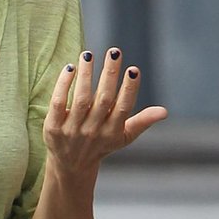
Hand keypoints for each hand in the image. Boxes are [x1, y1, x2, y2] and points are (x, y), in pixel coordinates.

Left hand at [43, 49, 167, 185]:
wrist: (70, 167)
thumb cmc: (102, 145)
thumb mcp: (123, 136)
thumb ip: (143, 122)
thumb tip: (164, 112)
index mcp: (112, 132)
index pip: (123, 108)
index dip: (129, 90)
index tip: (133, 69)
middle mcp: (93, 132)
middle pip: (103, 99)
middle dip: (110, 74)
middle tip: (114, 52)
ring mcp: (72, 131)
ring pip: (81, 98)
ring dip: (86, 74)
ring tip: (89, 54)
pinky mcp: (53, 129)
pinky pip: (58, 103)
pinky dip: (63, 84)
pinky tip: (70, 67)